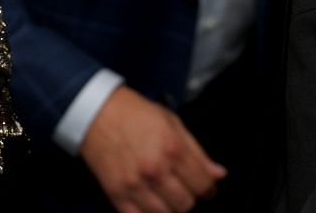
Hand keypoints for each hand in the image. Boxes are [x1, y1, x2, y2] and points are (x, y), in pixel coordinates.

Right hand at [79, 85, 225, 212]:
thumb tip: (218, 174)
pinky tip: (150, 202)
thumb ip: (197, 152)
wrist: (96, 112)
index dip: (208, 188)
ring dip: (170, 207)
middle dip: (189, 198)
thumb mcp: (172, 123)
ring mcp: (135, 185)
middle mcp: (155, 170)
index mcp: (173, 149)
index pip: (203, 185)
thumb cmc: (135, 114)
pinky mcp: (117, 194)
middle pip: (186, 204)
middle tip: (183, 188)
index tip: (206, 187)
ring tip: (165, 194)